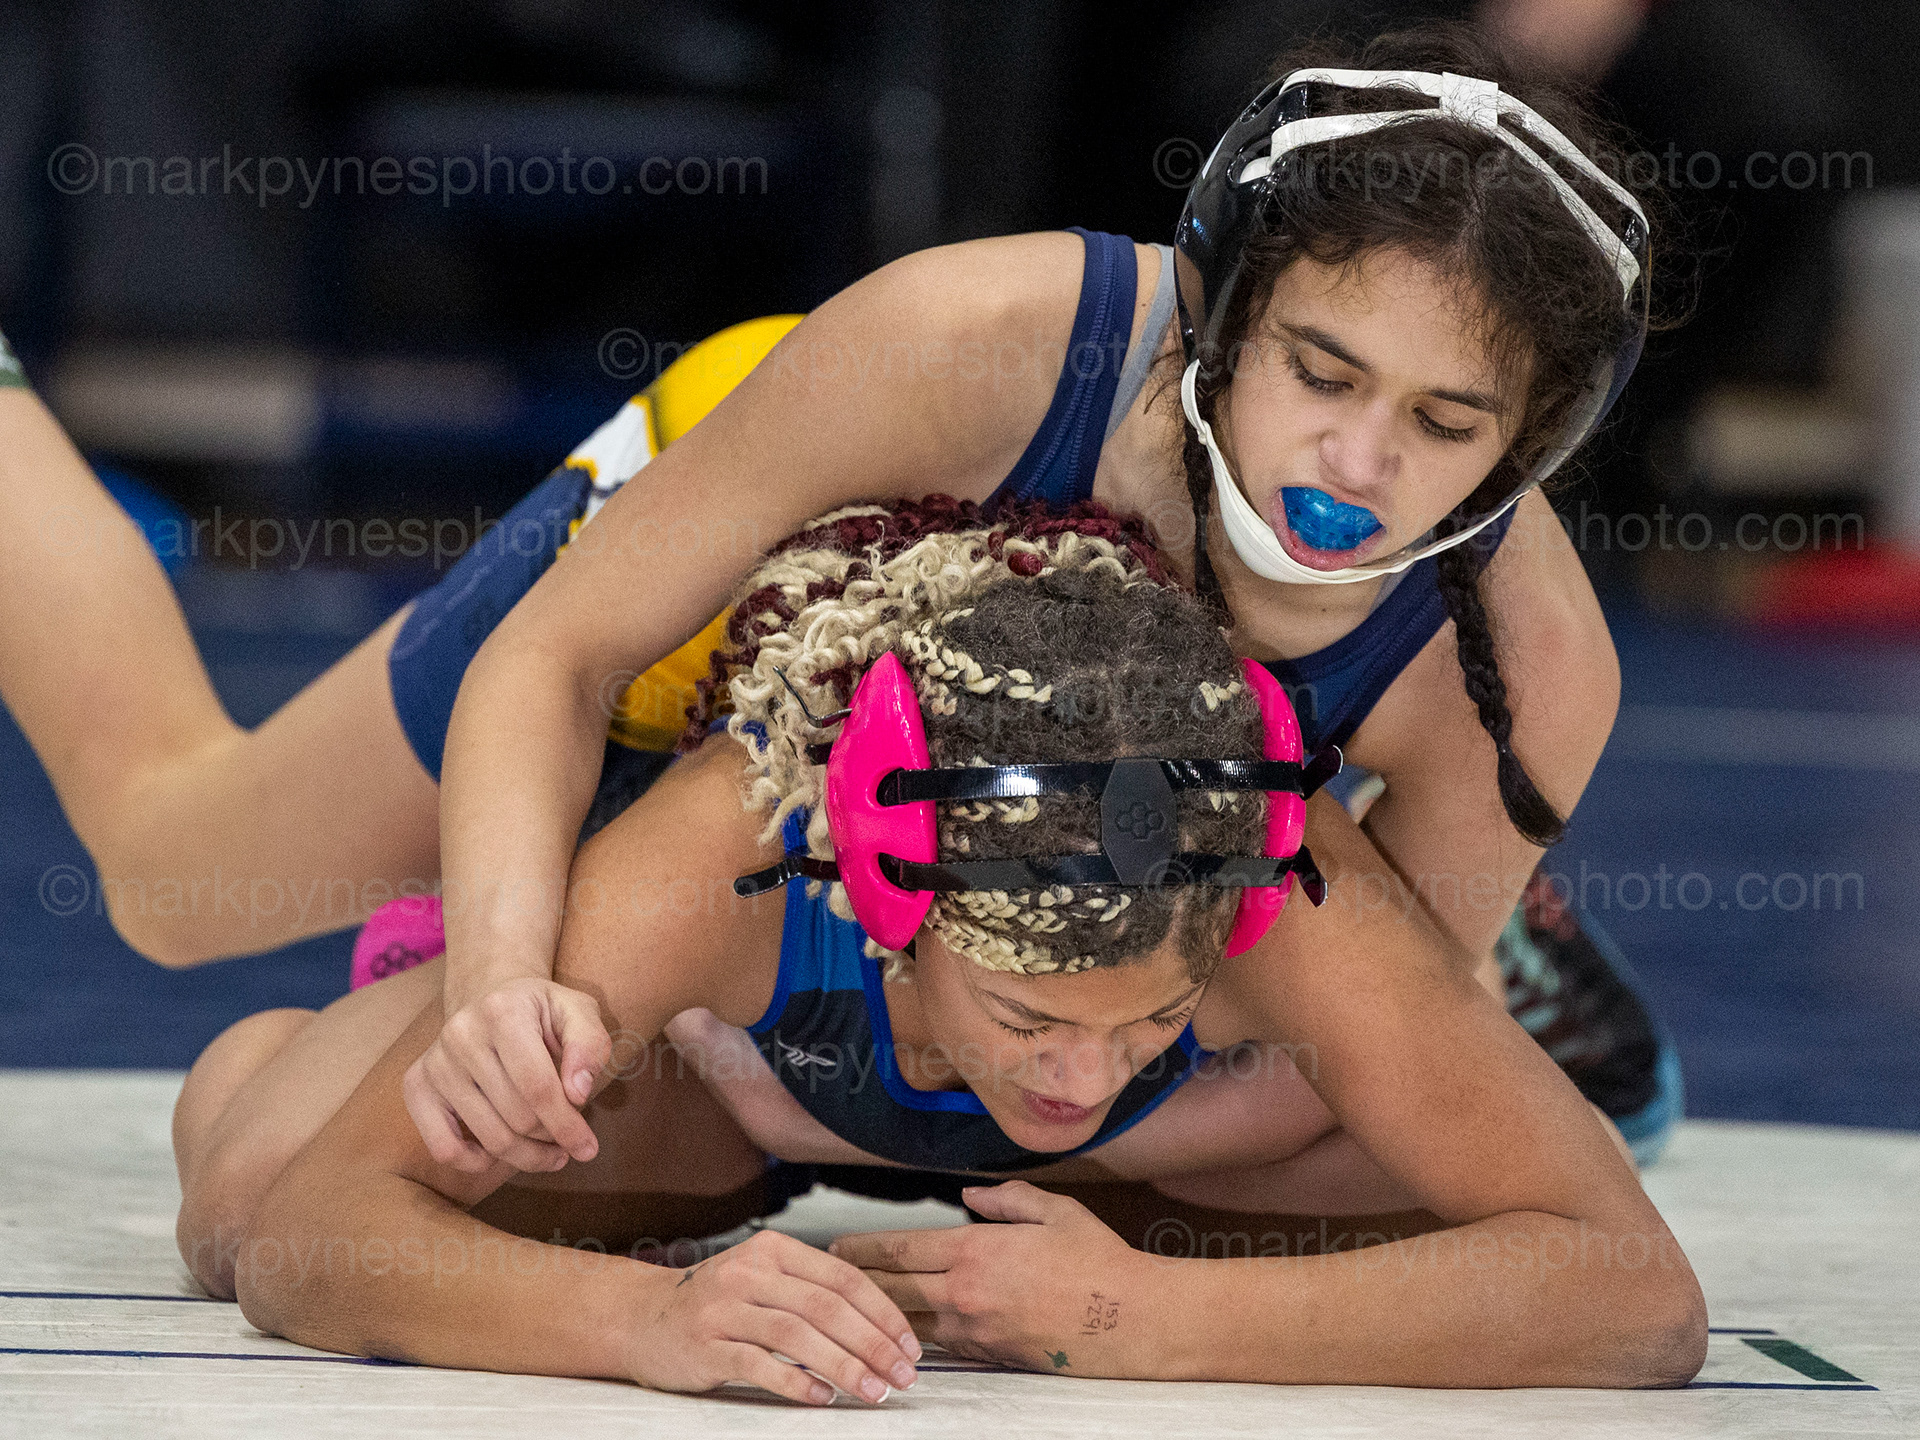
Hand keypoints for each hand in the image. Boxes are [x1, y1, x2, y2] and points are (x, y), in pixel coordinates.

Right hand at [402, 976, 611, 1172]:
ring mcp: (435, 1062)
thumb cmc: (541, 1013)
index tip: (588, 1150)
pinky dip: (476, 1163)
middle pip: (517, 1116)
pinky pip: (443, 1147)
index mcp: (503, 1010)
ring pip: (488, 1137)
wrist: (490, 997)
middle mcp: (461, 1034)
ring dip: (526, 1156)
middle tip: (567, 1142)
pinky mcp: (416, 1085)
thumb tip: (578, 1093)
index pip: (538, 1086)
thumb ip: (589, 1045)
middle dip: (551, 1138)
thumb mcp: (578, 1012)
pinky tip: (501, 1154)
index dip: (567, 1125)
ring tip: (548, 1151)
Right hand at [632, 1229, 922, 1404]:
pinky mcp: (705, 1346)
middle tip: (902, 1375)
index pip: (842, 1278)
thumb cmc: (714, 1303)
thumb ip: (809, 1290)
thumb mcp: (761, 1278)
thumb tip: (879, 1325)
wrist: (639, 1317)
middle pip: (826, 1307)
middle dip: (873, 1344)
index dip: (882, 1312)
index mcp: (773, 1250)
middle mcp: (749, 1272)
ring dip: (843, 1366)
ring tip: (873, 1391)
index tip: (909, 1345)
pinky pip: (759, 1365)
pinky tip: (822, 1397)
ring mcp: (724, 1309)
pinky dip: (796, 1382)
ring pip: (797, 1336)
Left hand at [830, 1180, 1147, 1375]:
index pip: (902, 1248)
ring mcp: (976, 1329)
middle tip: (828, 1276)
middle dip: (856, 1282)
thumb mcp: (1055, 1211)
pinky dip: (916, 1336)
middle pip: (892, 1289)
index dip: (863, 1248)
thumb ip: (1006, 1200)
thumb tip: (971, 1200)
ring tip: (850, 1307)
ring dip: (877, 1314)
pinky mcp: (989, 1356)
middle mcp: (967, 1291)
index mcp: (977, 1249)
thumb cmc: (1098, 1261)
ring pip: (909, 1323)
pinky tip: (900, 1333)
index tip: (837, 1246)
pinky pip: (940, 1345)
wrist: (1132, 1320)